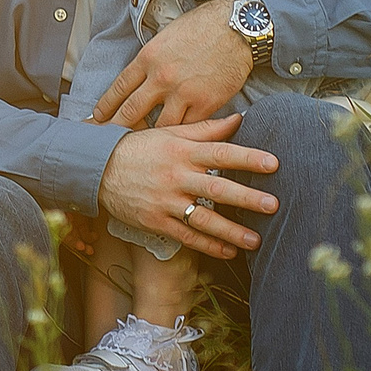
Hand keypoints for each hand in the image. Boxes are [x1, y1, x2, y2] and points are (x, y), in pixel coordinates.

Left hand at [88, 0, 255, 128]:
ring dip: (151, 136)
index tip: (97, 118)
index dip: (105, 107)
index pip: (119, 88)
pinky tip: (176, 142)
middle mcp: (161, 77)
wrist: (237, 27)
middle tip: (108, 141)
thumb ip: (151, 60)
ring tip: (143, 148)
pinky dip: (181, 134)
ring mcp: (183, 93)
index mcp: (148, 58)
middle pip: (131, 111)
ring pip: (158, 126)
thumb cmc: (202, 27)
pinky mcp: (206, 103)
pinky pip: (188, 127)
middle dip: (117, 129)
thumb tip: (139, 77)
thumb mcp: (166, 36)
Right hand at [95, 116, 279, 260]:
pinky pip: (185, 236)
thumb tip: (239, 118)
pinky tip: (228, 251)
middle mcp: (175, 176)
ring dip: (231, 231)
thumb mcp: (169, 132)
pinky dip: (207, 245)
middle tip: (273, 205)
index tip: (273, 163)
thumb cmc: (139, 147)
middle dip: (246, 198)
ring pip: (202, 219)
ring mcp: (164, 201)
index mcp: (182, 151)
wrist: (97, 168)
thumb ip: (206, 128)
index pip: (220, 153)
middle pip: (216, 189)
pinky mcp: (155, 221)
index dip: (247, 158)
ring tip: (255, 240)